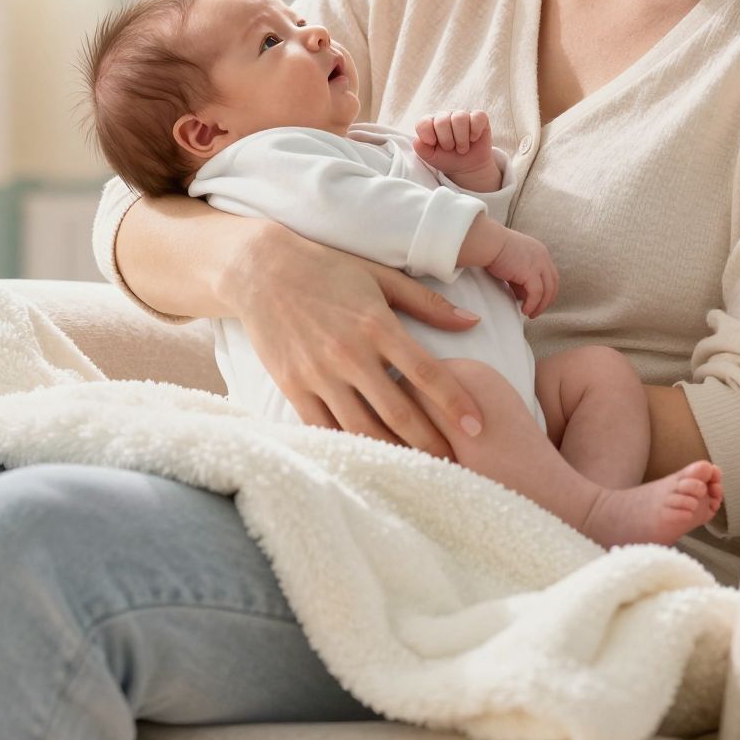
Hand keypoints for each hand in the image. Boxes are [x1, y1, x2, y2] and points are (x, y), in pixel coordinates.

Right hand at [234, 225, 486, 459]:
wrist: (261, 270)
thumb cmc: (328, 268)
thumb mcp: (380, 277)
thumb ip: (428, 303)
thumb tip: (472, 322)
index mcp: (377, 325)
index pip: (427, 374)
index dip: (456, 404)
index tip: (479, 429)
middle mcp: (350, 354)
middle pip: (399, 413)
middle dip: (431, 444)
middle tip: (455, 464)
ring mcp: (319, 374)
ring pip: (363, 429)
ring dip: (394, 454)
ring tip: (420, 471)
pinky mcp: (293, 387)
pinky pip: (325, 428)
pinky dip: (350, 447)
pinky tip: (370, 461)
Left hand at [413, 109, 491, 177]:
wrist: (468, 167)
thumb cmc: (448, 159)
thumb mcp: (431, 157)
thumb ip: (421, 148)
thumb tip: (418, 140)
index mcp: (430, 123)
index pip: (423, 122)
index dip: (427, 135)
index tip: (433, 144)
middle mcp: (445, 116)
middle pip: (442, 121)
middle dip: (447, 140)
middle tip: (451, 148)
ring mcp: (462, 115)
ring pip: (460, 118)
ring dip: (461, 139)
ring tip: (462, 148)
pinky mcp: (479, 117)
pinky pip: (477, 117)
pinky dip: (475, 131)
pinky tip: (473, 139)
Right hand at [484, 227, 557, 318]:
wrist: (488, 242)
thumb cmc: (493, 249)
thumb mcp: (512, 263)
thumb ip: (520, 277)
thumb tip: (521, 295)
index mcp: (539, 251)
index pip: (549, 274)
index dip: (546, 290)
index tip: (538, 300)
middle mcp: (543, 256)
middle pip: (553, 283)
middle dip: (547, 300)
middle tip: (537, 310)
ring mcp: (539, 264)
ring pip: (548, 291)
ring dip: (541, 305)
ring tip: (531, 314)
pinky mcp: (531, 272)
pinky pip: (536, 294)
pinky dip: (532, 304)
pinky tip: (525, 310)